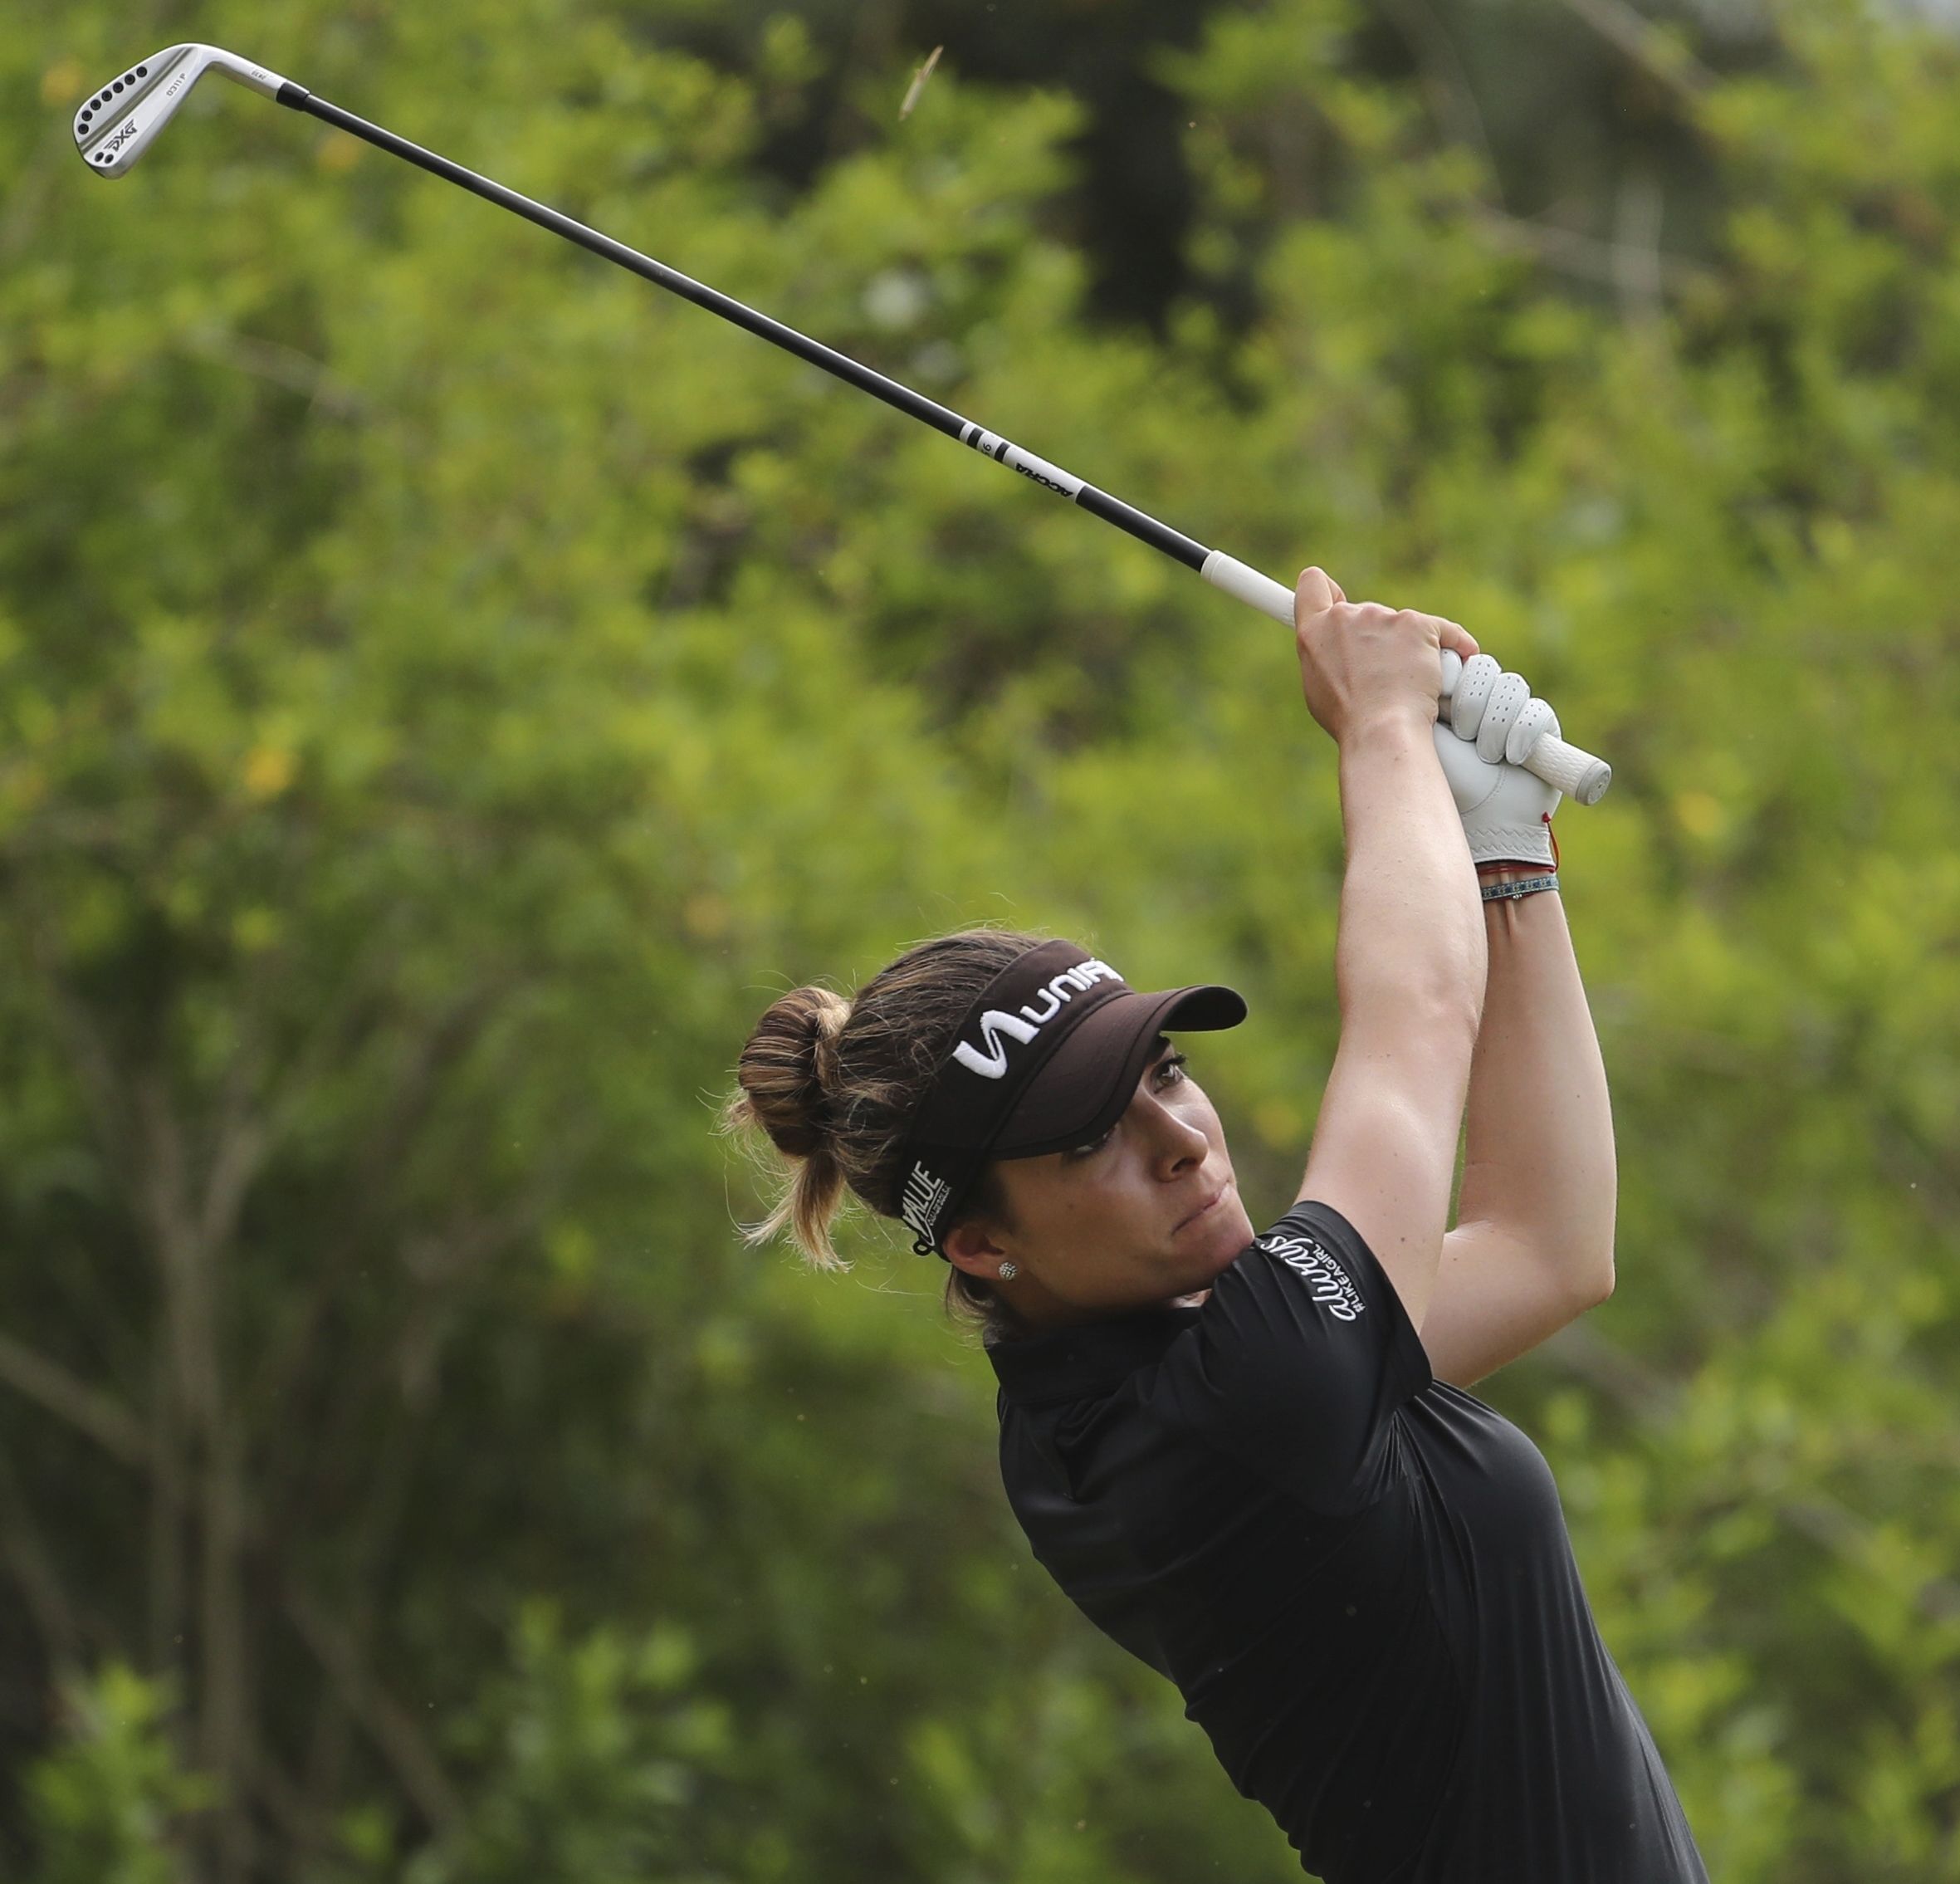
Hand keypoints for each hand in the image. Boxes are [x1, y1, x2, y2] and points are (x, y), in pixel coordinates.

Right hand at [1293, 568, 1478, 746]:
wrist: (1382, 730)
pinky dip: (1453, 646)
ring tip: (1408, 685)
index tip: (1338, 599)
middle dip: (1376, 638)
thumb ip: (1326, 656)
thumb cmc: (1350, 719)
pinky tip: (1458, 661)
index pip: (1313, 585)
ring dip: (1408, 648)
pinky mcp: (1418, 625)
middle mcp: (1345, 616)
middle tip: (1382, 673)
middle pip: (1365, 613)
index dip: (1328, 590)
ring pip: (1401, 626)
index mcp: (1314, 631)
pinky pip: (1444, 631)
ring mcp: (1383, 618)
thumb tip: (1341, 654)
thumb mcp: (1319, 686)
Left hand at [1432, 654, 1562, 865]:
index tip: (1442, 708)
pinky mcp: (1543, 729)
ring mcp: (1514, 713)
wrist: (1481, 824)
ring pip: (1511, 686)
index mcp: (1452, 699)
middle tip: (1462, 735)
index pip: (1460, 663)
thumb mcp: (1423, 736)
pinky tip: (1511, 758)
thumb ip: (1423, 696)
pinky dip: (1521, 734)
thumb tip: (1426, 657)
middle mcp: (1483, 702)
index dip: (1454, 681)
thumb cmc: (1444, 784)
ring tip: (1485, 755)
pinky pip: (1536, 710)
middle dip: (1472, 703)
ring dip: (1494, 723)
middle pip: (1485, 669)